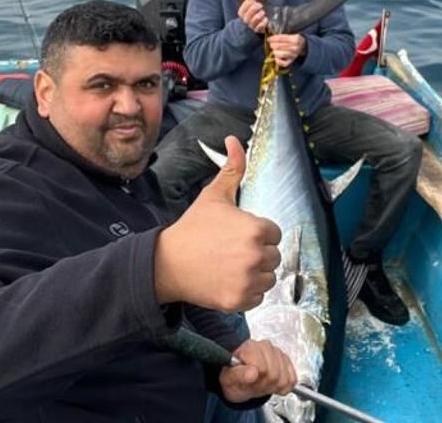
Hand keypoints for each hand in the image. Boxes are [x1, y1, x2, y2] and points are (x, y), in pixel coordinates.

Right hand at [154, 137, 281, 310]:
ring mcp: (248, 281)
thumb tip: (234, 140)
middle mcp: (256, 256)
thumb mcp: (214, 196)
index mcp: (256, 229)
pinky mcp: (240, 301)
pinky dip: (246, 292)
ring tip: (229, 265)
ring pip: (268, 278)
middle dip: (256, 253)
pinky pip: (258, 297)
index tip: (235, 235)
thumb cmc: (193, 228)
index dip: (256, 232)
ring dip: (254, 273)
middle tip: (230, 251)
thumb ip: (232, 169)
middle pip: (273, 256)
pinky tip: (227, 280)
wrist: (167, 263)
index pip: (274, 233)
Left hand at [219, 339, 297, 402]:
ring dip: (272, 387)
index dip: (255, 379)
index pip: (262, 367)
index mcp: (249, 347)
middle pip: (274, 374)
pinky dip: (282, 387)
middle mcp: (265, 346)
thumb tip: (252, 372)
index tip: (248, 380)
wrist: (240, 380)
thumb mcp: (229, 379)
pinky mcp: (287, 362)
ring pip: (284, 378)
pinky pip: (292, 380)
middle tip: (254, 384)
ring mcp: (278, 353)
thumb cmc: (234, 378)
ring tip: (262, 383)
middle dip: (264, 385)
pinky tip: (272, 384)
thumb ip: (239, 374)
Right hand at [238, 0, 267, 33]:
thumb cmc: (255, 10)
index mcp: (242, 12)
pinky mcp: (257, 30)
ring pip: (255, 19)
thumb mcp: (255, 0)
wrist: (256, 24)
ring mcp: (251, 25)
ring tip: (263, 12)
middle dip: (256, 7)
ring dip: (260, 14)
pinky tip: (265, 19)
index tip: (255, 1)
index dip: (251, 2)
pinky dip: (264, 21)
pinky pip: (261, 26)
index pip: (245, 5)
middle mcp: (245, 19)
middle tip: (261, 6)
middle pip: (249, 13)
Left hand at [268, 33, 305, 68]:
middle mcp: (295, 48)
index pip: (281, 39)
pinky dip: (278, 61)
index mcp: (295, 40)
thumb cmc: (294, 41)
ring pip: (282, 54)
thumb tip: (270, 38)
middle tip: (271, 44)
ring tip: (274, 50)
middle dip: (273, 45)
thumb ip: (282, 37)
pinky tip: (276, 57)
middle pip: (280, 46)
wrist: (303, 47)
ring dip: (275, 52)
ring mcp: (294, 56)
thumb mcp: (291, 36)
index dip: (273, 38)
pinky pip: (283, 63)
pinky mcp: (291, 62)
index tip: (269, 39)